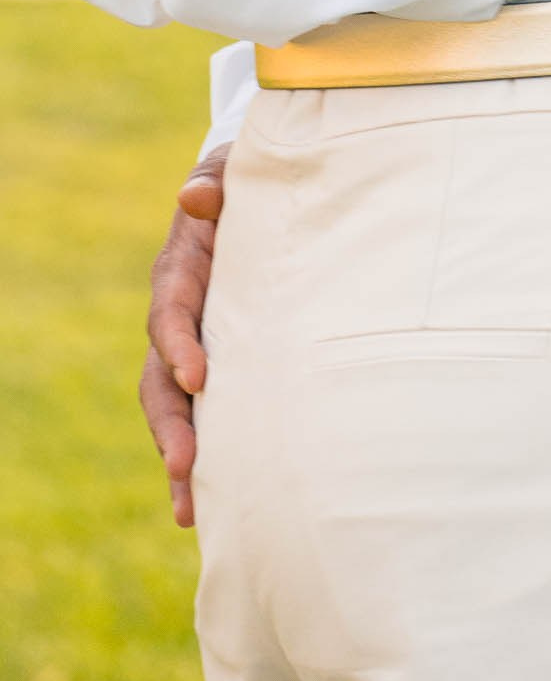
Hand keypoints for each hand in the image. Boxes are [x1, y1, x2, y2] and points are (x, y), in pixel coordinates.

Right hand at [141, 151, 226, 528]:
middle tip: (188, 464)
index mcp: (181, 273)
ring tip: (190, 508)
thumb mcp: (233, 173)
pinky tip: (210, 506)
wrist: (260, 201)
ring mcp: (195, 350)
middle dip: (171, 425)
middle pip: (160, 380)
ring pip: (175, 413)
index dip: (179, 345)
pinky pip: (203, 419)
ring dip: (181, 459)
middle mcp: (180, 320)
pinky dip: (203, 460)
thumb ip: (216, 181)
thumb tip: (195, 195)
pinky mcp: (217, 373)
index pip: (171, 312)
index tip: (198, 378)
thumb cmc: (246, 185)